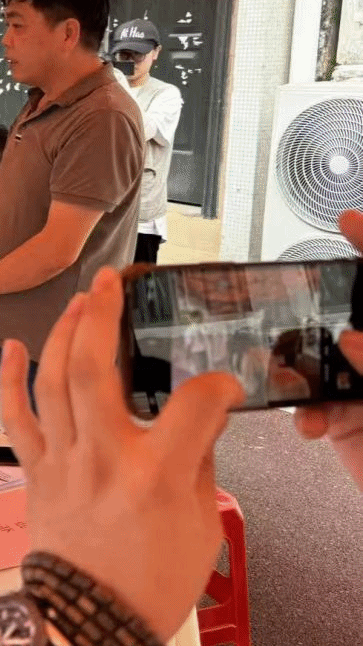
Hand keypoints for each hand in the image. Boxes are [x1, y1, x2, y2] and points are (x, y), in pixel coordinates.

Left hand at [0, 268, 243, 642]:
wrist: (90, 622)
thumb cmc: (147, 581)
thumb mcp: (198, 524)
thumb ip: (197, 462)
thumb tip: (198, 420)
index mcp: (154, 473)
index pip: (194, 404)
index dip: (216, 386)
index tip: (220, 385)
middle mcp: (102, 457)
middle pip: (94, 367)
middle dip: (101, 315)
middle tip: (109, 283)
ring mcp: (61, 460)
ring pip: (52, 380)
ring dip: (62, 333)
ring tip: (76, 303)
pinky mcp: (34, 470)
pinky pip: (15, 416)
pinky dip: (10, 379)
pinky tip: (16, 348)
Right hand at [293, 209, 362, 490]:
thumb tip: (353, 339)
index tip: (351, 222)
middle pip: (348, 319)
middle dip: (316, 315)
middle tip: (292, 310)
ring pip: (318, 362)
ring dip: (299, 372)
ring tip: (298, 380)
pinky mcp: (344, 421)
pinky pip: (309, 405)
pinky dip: (301, 413)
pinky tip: (311, 423)